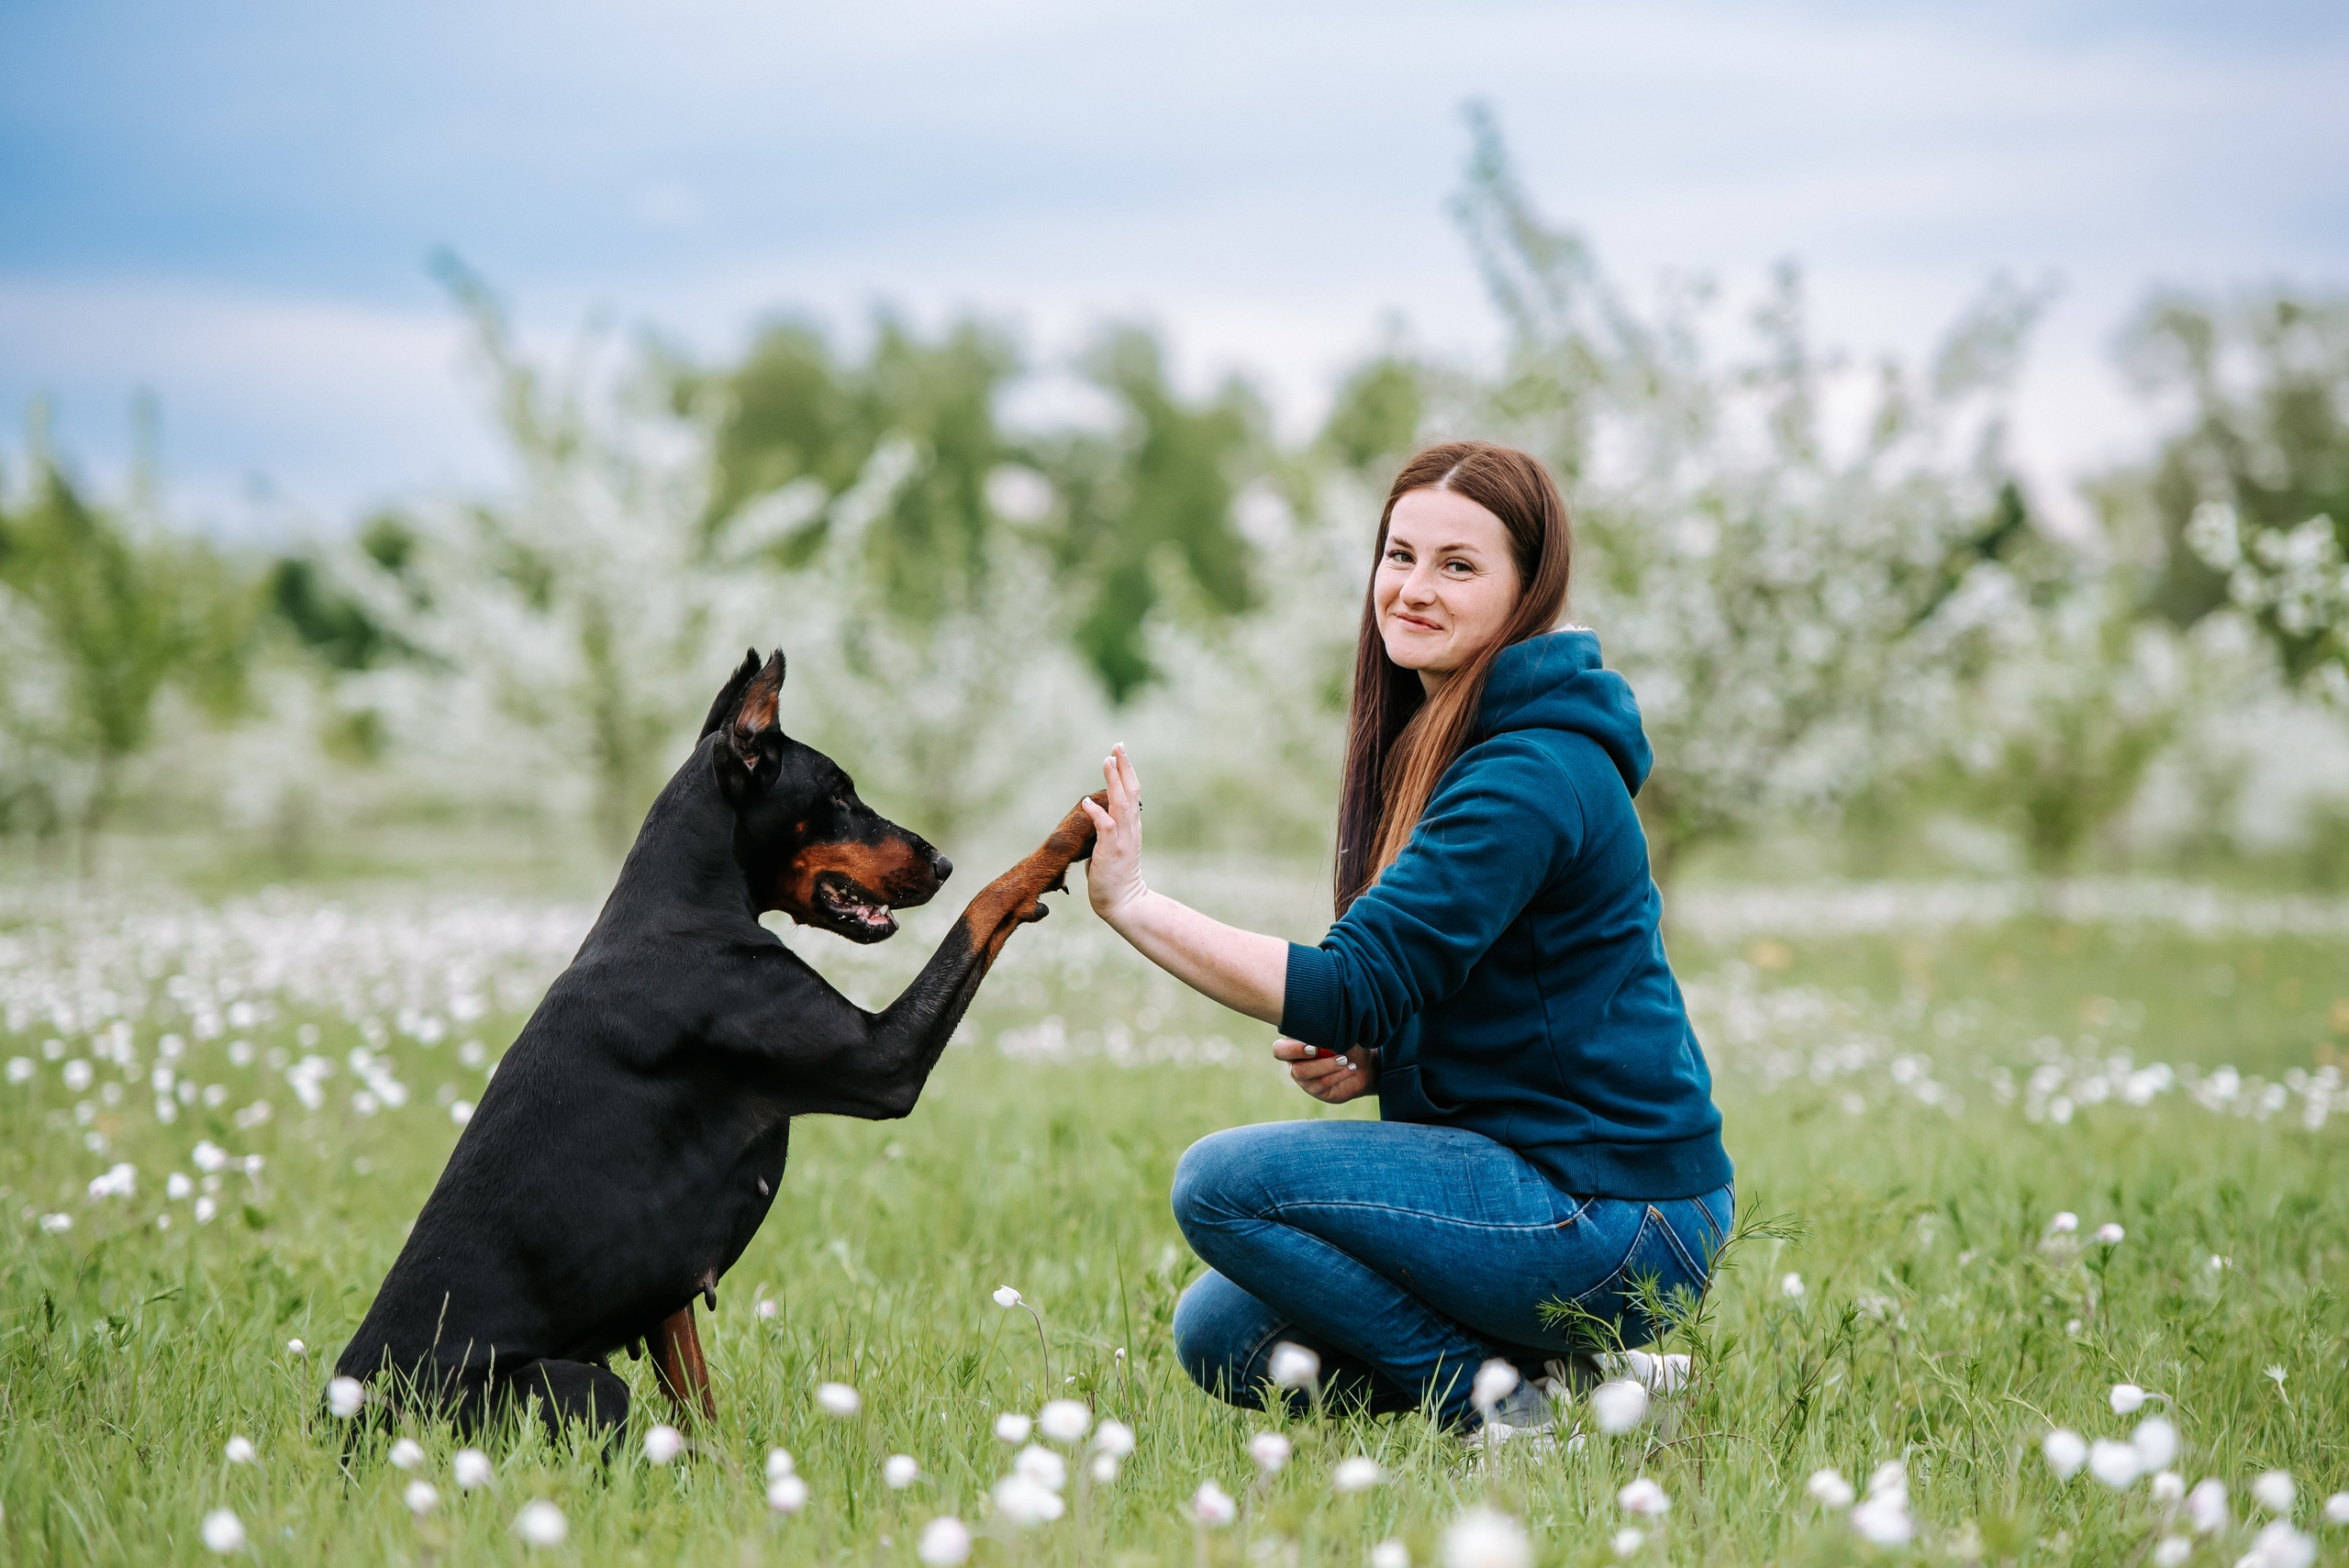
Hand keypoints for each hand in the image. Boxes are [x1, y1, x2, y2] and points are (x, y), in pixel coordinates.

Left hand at [1079, 743, 1146, 926]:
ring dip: (1114, 781)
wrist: (1124, 903)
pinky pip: (1105, 827)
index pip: (1132, 792)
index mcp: (1132, 826)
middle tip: (1118, 746)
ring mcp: (1122, 839)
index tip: (1119, 751)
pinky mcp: (1111, 851)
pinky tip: (1087, 802)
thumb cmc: (1114, 876)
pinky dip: (1097, 813)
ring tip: (1106, 761)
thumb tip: (1093, 813)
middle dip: (1124, 767)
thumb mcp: (1112, 845)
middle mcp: (1130, 829)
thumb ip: (1105, 828)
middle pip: (1131, 791)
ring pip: (1121, 804)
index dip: (1126, 771)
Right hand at [1274, 1036, 1376, 1104]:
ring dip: (1324, 1064)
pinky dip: (1337, 1074)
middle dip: (1299, 1050)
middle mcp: (1294, 1059)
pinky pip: (1320, 1083)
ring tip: (1344, 1059)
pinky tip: (1351, 1067)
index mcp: (1295, 1040)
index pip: (1279, 1044)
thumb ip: (1325, 1026)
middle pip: (1281, 1055)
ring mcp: (1302, 1076)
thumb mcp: (1338, 1030)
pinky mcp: (1315, 1089)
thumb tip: (1319, 1023)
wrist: (1365, 1062)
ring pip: (1301, 1072)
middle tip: (1318, 1048)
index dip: (1290, 1044)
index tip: (1312, 1043)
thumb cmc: (1349, 1040)